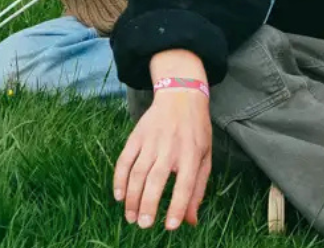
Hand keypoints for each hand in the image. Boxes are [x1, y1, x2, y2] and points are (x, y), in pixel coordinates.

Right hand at [113, 88, 212, 230]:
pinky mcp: (136, 136)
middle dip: (148, 205)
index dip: (178, 206)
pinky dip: (119, 179)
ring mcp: (152, 141)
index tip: (171, 226)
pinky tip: (119, 196)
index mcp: (192, 153)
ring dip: (132, 198)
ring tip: (131, 217)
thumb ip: (197, 189)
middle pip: (156, 180)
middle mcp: (171, 147)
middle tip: (144, 225)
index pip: (185, 184)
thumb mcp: (204, 156)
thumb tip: (190, 220)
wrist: (181, 95)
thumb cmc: (196, 131)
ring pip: (137, 174)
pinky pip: (124, 161)